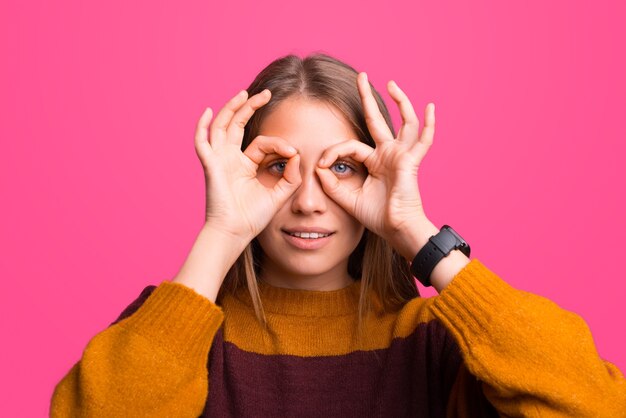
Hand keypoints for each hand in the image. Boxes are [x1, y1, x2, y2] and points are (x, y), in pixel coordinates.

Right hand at [195, 89, 301, 241]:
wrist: (235, 232)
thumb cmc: (253, 217)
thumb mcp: (279, 194)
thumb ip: (291, 176)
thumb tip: (297, 155)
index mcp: (245, 165)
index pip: (261, 143)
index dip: (278, 144)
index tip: (292, 152)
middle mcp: (231, 159)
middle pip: (238, 124)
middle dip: (250, 107)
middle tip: (266, 93)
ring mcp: (219, 160)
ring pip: (222, 126)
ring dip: (232, 108)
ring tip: (245, 93)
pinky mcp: (210, 165)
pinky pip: (201, 142)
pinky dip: (201, 126)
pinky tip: (206, 111)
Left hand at [316, 72, 434, 257]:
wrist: (396, 229)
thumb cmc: (377, 217)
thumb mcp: (347, 199)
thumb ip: (331, 184)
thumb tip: (317, 168)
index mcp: (375, 162)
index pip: (350, 147)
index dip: (333, 152)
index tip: (320, 165)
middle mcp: (388, 154)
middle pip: (377, 119)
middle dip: (367, 97)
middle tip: (361, 76)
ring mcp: (401, 155)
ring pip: (403, 122)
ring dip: (399, 101)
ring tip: (390, 83)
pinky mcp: (411, 161)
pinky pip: (423, 140)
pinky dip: (429, 124)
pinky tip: (431, 107)